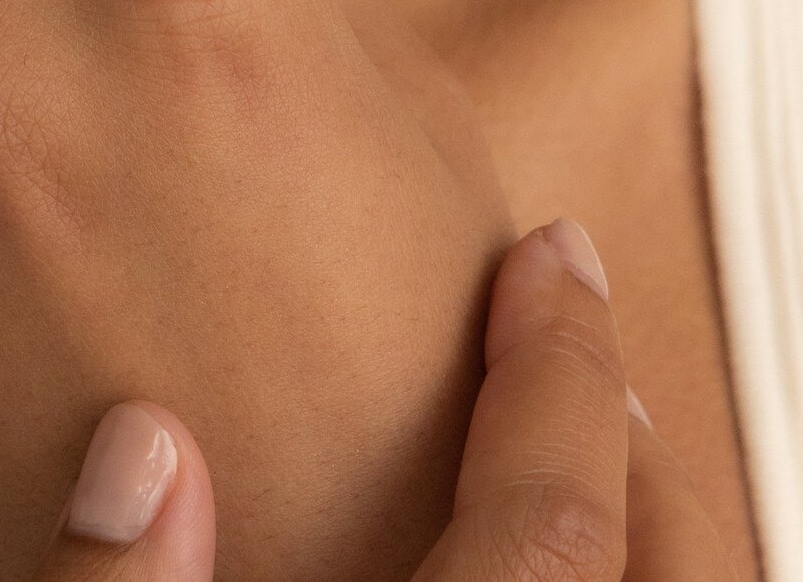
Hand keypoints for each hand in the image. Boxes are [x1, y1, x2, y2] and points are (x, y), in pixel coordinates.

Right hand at [36, 226, 735, 581]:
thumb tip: (139, 441)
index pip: (544, 535)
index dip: (561, 370)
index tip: (553, 252)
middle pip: (663, 572)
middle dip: (630, 431)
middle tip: (583, 321)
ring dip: (644, 510)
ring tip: (586, 419)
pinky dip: (620, 569)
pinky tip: (543, 537)